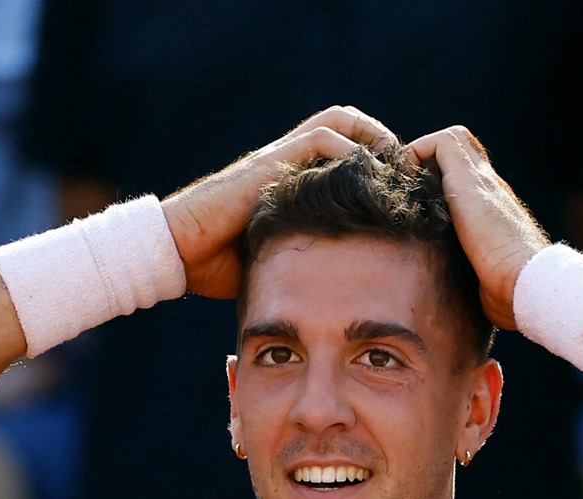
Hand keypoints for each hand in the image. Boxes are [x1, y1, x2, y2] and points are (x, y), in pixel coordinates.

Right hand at [161, 105, 398, 298]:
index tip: (397, 189)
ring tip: (394, 169)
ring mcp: (277, 158)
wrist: (178, 252)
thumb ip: (303, 258)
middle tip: (403, 171)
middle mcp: (285, 161)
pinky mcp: (271, 163)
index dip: (372, 161)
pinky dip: (352, 151)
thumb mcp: (274, 260)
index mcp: (287, 180)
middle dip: (379, 140)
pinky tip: (371, 177)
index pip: (340, 148)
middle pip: (343, 122)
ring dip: (371, 139)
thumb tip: (337, 294)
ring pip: (337, 121)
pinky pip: (321, 139)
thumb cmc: (216, 265)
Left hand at [403, 127, 550, 330]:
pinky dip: (418, 153)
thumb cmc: (509, 293)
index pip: (468, 178)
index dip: (440, 180)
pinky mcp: (470, 180)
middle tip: (407, 190)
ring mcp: (483, 181)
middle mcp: (490, 188)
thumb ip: (469, 278)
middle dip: (429, 162)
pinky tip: (406, 183)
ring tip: (405, 185)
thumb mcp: (482, 280)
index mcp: (493, 210)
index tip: (415, 203)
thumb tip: (452, 304)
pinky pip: (441, 143)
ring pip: (453, 139)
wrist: (527, 283)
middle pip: (462, 150)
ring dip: (422, 154)